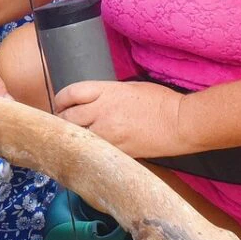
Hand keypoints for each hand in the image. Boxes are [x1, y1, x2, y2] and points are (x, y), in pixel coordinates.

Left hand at [54, 80, 187, 160]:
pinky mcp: (118, 151)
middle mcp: (102, 111)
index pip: (70, 93)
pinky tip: (89, 151)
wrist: (181, 123)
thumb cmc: (160, 102)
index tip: (59, 105)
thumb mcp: (128, 88)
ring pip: (78, 137)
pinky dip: (89, 151)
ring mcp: (109, 133)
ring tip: (73, 140)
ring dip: (72, 138)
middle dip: (62, 121)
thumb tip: (90, 103)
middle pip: (68, 117)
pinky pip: (95, 151)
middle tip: (62, 125)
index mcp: (106, 91)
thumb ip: (105, 95)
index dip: (60, 100)